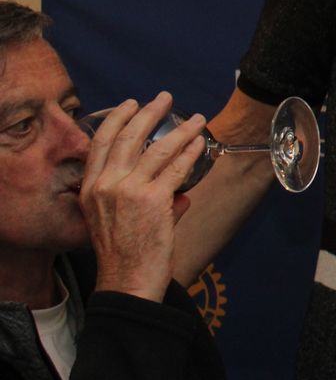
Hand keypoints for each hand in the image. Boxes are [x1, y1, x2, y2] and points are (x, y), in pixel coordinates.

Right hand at [79, 94, 205, 301]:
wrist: (126, 281)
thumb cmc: (124, 255)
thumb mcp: (113, 221)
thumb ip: (141, 200)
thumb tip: (180, 194)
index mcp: (89, 189)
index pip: (100, 143)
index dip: (116, 119)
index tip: (129, 104)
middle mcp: (105, 186)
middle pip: (128, 137)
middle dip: (148, 112)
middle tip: (164, 97)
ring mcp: (128, 191)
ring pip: (158, 149)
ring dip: (181, 130)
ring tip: (196, 118)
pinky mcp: (153, 200)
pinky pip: (177, 167)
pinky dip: (191, 152)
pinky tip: (201, 143)